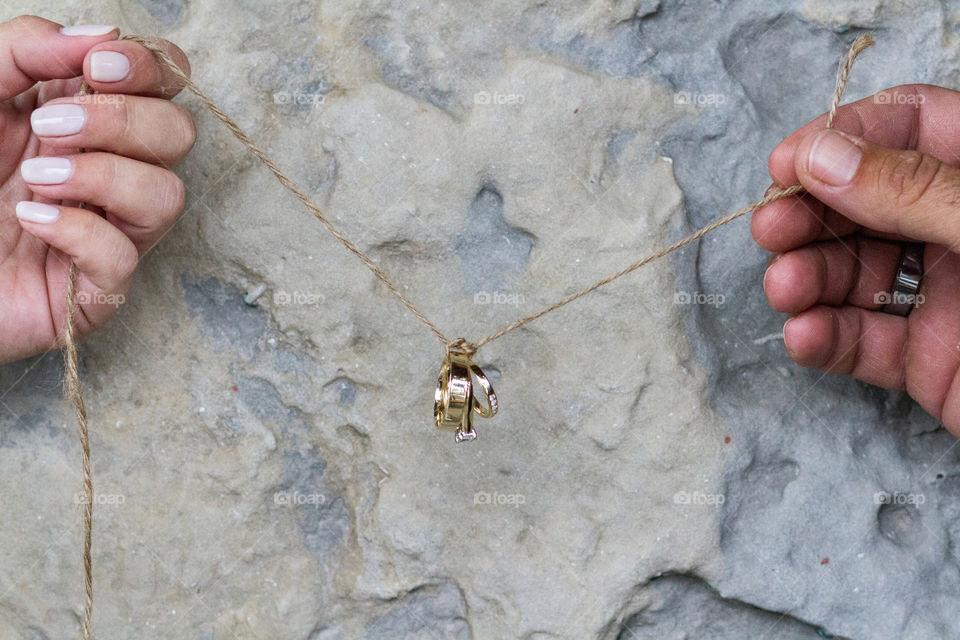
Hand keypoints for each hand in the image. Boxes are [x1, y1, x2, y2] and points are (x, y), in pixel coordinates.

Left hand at [0, 16, 194, 362]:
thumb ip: (26, 50)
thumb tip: (102, 36)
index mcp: (85, 119)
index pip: (163, 85)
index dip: (151, 69)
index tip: (98, 68)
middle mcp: (109, 171)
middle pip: (178, 134)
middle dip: (123, 122)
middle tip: (50, 128)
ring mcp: (108, 230)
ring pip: (168, 196)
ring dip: (104, 177)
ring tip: (36, 179)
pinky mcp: (94, 288)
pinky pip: (123, 258)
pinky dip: (77, 231)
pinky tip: (29, 219)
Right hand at [752, 84, 959, 435]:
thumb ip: (917, 191)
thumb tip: (825, 157)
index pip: (911, 127)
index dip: (843, 138)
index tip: (790, 164)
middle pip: (865, 202)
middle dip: (811, 214)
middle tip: (773, 229)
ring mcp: (948, 299)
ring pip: (855, 274)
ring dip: (808, 279)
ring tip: (785, 290)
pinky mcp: (930, 362)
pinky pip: (862, 342)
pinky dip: (824, 339)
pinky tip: (805, 335)